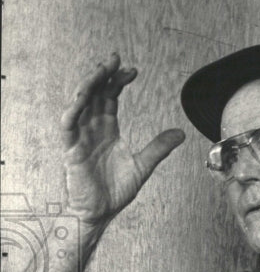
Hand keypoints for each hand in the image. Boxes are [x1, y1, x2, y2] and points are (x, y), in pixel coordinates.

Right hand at [60, 52, 184, 223]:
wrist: (99, 213)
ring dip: (88, 85)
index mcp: (107, 129)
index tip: (133, 70)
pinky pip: (68, 125)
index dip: (118, 81)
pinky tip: (81, 97)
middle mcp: (92, 128)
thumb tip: (181, 133)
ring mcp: (80, 137)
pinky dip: (72, 110)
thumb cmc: (115, 191)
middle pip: (95, 93)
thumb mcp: (142, 165)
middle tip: (115, 58)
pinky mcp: (70, 149)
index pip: (110, 97)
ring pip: (79, 103)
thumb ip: (158, 148)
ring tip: (100, 70)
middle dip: (103, 74)